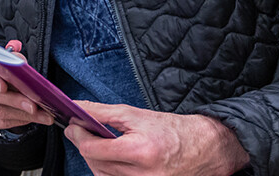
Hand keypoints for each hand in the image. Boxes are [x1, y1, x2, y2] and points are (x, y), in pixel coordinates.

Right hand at [0, 54, 52, 130]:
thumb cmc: (0, 67)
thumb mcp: (6, 58)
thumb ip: (12, 60)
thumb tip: (22, 68)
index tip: (4, 86)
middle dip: (14, 101)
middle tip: (34, 106)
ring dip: (20, 114)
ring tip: (40, 115)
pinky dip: (14, 121)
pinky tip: (29, 118)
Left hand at [66, 102, 249, 175]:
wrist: (203, 148)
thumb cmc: (172, 130)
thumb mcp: (135, 114)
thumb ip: (102, 113)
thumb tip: (76, 109)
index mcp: (141, 152)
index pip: (92, 150)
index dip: (78, 135)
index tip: (74, 125)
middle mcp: (143, 175)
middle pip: (94, 164)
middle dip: (86, 145)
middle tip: (86, 131)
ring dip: (96, 159)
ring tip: (103, 144)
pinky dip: (107, 171)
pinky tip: (112, 159)